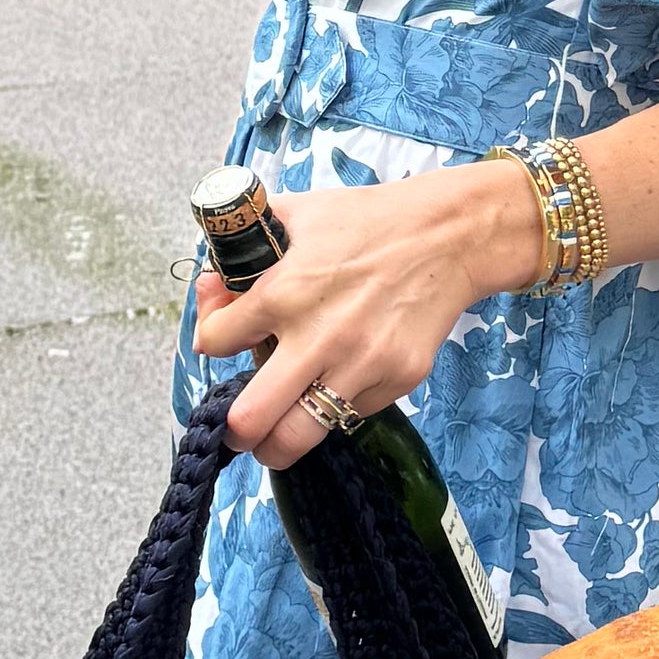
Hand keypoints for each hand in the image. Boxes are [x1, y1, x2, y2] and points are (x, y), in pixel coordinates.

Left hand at [192, 159, 538, 462]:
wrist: (448, 236)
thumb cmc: (367, 222)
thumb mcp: (295, 215)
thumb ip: (243, 249)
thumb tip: (211, 290)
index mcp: (282, 291)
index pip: (214, 342)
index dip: (212, 341)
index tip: (223, 343)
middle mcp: (318, 336)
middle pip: (249, 420)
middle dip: (234, 430)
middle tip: (237, 427)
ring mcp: (361, 365)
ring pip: (298, 438)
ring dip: (277, 443)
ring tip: (273, 437)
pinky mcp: (398, 381)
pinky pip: (351, 415)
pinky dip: (339, 406)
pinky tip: (343, 377)